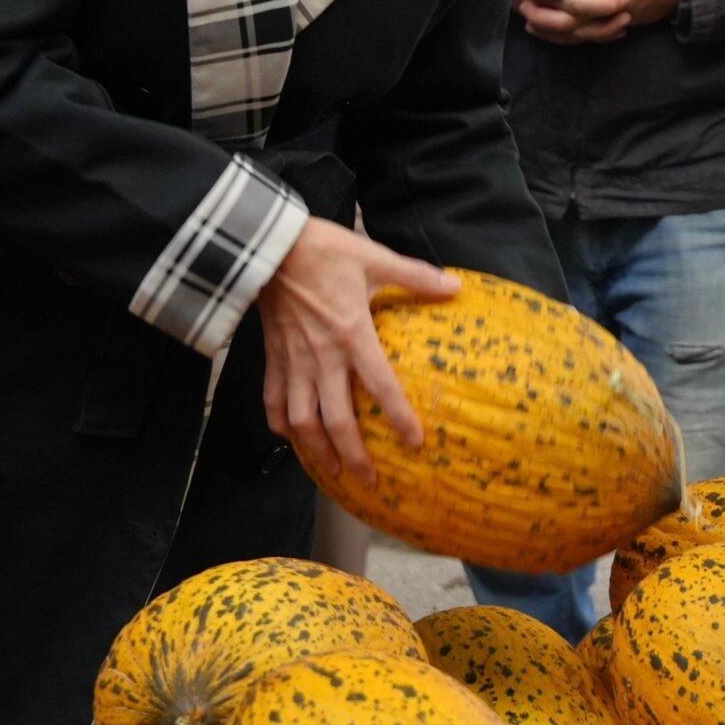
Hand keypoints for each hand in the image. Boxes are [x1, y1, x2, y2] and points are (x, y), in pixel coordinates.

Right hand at [257, 218, 458, 482]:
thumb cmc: (324, 251)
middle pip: (335, 419)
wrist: (269, 246)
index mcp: (353, 335)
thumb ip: (416, 277)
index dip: (398, 418)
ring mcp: (294, 361)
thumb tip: (456, 285)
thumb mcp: (375, 258)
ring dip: (315, 450)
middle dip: (352, 454)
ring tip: (331, 471)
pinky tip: (290, 437)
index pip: (381, 386)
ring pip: (301, 419)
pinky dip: (280, 423)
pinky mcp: (272, 357)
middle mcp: (322, 357)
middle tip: (368, 479)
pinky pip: (273, 399)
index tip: (414, 443)